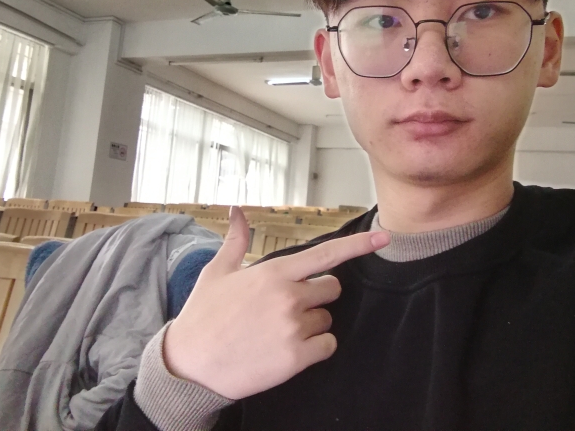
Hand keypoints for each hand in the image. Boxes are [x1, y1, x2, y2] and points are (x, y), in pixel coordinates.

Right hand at [163, 205, 389, 399]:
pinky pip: (327, 345)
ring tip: (277, 330)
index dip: (359, 245)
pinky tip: (287, 349)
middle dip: (316, 295)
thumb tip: (236, 209)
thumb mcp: (218, 272)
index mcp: (274, 272)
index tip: (385, 238)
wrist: (189, 364)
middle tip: (287, 307)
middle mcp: (288, 296)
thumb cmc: (203, 315)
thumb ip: (237, 240)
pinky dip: (315, 348)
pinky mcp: (296, 357)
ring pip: (327, 318)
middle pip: (332, 288)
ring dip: (310, 323)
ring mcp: (293, 328)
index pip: (326, 254)